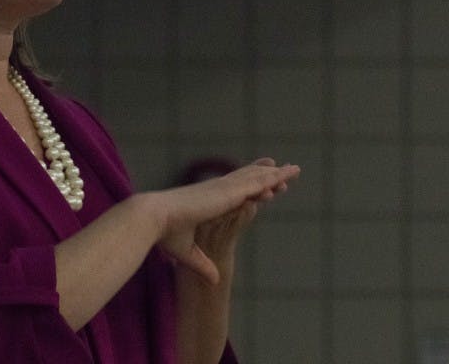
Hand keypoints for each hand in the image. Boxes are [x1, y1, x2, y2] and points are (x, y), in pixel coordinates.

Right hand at [149, 158, 298, 284]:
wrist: (154, 221)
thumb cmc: (164, 234)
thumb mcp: (189, 254)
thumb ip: (204, 265)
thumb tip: (215, 281)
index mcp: (207, 202)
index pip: (233, 191)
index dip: (248, 185)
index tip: (262, 185)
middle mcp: (216, 192)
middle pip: (246, 179)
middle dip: (264, 174)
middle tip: (282, 168)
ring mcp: (223, 190)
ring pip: (255, 179)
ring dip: (275, 175)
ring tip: (294, 170)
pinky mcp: (228, 193)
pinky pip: (256, 184)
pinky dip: (271, 179)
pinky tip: (285, 177)